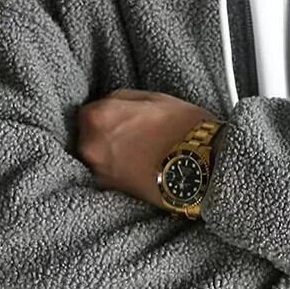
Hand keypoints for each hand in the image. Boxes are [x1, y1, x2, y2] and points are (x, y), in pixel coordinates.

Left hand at [76, 88, 218, 207]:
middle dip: (105, 134)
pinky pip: (108, 173)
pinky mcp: (112, 190)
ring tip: (136, 151)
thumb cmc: (182, 128)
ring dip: (110, 152)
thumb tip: (110, 105)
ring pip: (97, 156)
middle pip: (88, 136)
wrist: (201, 167)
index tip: (120, 117)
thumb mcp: (152, 97)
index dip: (107, 114)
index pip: (88, 112)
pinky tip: (137, 165)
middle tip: (130, 134)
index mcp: (97, 117)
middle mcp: (90, 145)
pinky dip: (118, 169)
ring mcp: (99, 171)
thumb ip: (122, 100)